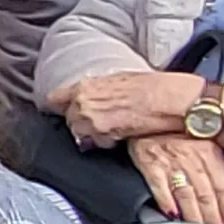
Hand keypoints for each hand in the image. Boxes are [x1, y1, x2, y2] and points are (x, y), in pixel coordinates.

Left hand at [50, 70, 202, 147]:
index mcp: (85, 86)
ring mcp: (91, 122)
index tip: (62, 109)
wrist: (169, 100)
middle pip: (68, 120)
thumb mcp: (119, 79)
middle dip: (81, 122)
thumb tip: (92, 96)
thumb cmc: (152, 86)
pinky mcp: (104, 137)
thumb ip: (98, 90)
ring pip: (81, 134)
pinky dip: (105, 141)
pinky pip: (97, 143)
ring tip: (113, 126)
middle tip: (100, 120)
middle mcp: (82, 104)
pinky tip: (120, 133)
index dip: (59, 106)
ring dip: (92, 133)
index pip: (54, 99)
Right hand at [130, 133, 223, 223]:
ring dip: (194, 216)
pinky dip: (167, 202)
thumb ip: (217, 160)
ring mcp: (170, 162)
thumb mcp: (203, 139)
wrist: (147, 116)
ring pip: (186, 195)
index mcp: (208, 151)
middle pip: (206, 194)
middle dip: (213, 217)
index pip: (222, 184)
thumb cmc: (176, 130)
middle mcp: (191, 157)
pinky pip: (160, 187)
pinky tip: (173, 215)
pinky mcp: (150, 164)